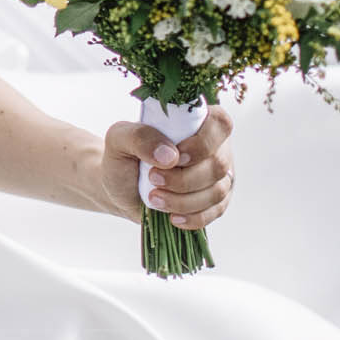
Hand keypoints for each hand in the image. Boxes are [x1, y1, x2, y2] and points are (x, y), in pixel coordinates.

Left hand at [97, 106, 234, 227]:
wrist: (121, 189)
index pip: (220, 123)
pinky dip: (193, 217)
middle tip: (153, 178)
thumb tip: (169, 155)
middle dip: (184, 178)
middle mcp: (214, 147)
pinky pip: (215, 213)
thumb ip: (140, 137)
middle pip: (218, 163)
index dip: (203, 143)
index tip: (176, 157)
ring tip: (155, 198)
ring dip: (184, 200)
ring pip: (217, 191)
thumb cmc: (124, 156)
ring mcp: (218, 176)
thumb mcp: (119, 139)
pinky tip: (173, 217)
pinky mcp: (215, 202)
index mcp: (197, 121)